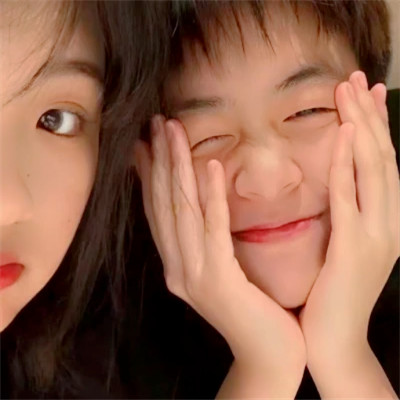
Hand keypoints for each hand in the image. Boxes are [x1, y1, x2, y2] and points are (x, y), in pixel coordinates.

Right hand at [135, 116, 305, 396]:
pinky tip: (210, 166)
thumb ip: (204, 245)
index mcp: (176, 266)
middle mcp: (177, 269)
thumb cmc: (250, 310)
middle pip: (164, 205)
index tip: (145, 142)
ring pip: (182, 211)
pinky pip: (214, 230)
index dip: (149, 176)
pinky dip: (210, 196)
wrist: (267, 355)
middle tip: (156, 123)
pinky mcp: (219, 280)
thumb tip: (200, 207)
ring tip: (173, 131)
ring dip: (177, 167)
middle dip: (159, 161)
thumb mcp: (220, 273)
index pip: (158, 212)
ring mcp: (194, 276)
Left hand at [299, 71, 398, 396]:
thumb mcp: (342, 248)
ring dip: (361, 127)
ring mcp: (376, 236)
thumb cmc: (329, 293)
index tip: (363, 95)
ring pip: (373, 170)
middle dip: (369, 116)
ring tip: (349, 91)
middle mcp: (388, 224)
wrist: (331, 340)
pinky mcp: (355, 250)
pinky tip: (341, 136)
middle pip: (381, 158)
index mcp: (382, 223)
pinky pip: (351, 198)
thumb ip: (343, 217)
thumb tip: (335, 185)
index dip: (374, 128)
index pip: (379, 165)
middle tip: (357, 78)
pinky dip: (347, 164)